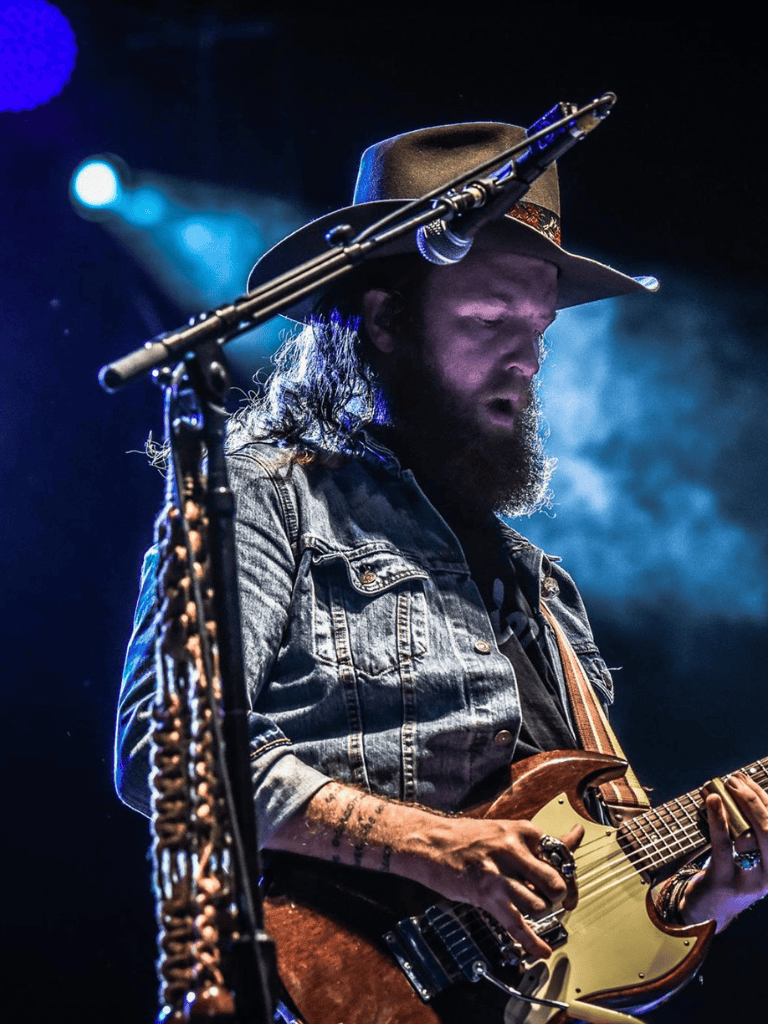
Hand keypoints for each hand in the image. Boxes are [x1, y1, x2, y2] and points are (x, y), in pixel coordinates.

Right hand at [415, 816, 583, 959]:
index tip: (570, 887)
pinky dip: (532, 942)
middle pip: (554, 883)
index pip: (560, 855)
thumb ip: (541, 841)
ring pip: (538, 905)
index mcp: (521, 831)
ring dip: (536, 911)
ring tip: (528, 907)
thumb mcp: (506, 830)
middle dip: (555, 897)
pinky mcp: (486, 895)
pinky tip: (541, 950)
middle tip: (550, 900)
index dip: (568, 876)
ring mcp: (499, 874)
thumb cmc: (466, 837)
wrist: (430, 841)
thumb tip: (576, 836)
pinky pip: (517, 925)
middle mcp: (513, 850)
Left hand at [681, 772, 767, 930]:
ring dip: (738, 806)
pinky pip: (724, 846)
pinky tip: (713, 801)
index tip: (747, 778)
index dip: (764, 799)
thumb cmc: (729, 870)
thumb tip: (742, 785)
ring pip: (751, 837)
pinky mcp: (726, 882)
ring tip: (725, 786)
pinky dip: (719, 820)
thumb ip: (748, 825)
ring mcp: (751, 881)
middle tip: (735, 781)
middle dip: (754, 800)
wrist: (707, 909)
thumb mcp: (746, 851)